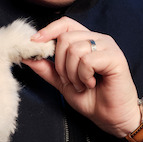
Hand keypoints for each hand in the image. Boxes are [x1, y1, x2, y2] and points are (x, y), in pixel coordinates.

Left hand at [25, 17, 142, 141]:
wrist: (112, 117)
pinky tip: (92, 84)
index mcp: (86, 41)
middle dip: (60, 64)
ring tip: (82, 84)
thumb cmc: (92, 99)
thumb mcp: (63, 83)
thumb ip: (47, 69)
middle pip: (65, 38)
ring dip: (72, 73)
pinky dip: (83, 76)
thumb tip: (27, 56)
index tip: (33, 43)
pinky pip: (87, 60)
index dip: (48, 31)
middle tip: (70, 81)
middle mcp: (98, 39)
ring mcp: (108, 46)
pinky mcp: (115, 57)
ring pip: (74, 49)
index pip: (65, 23)